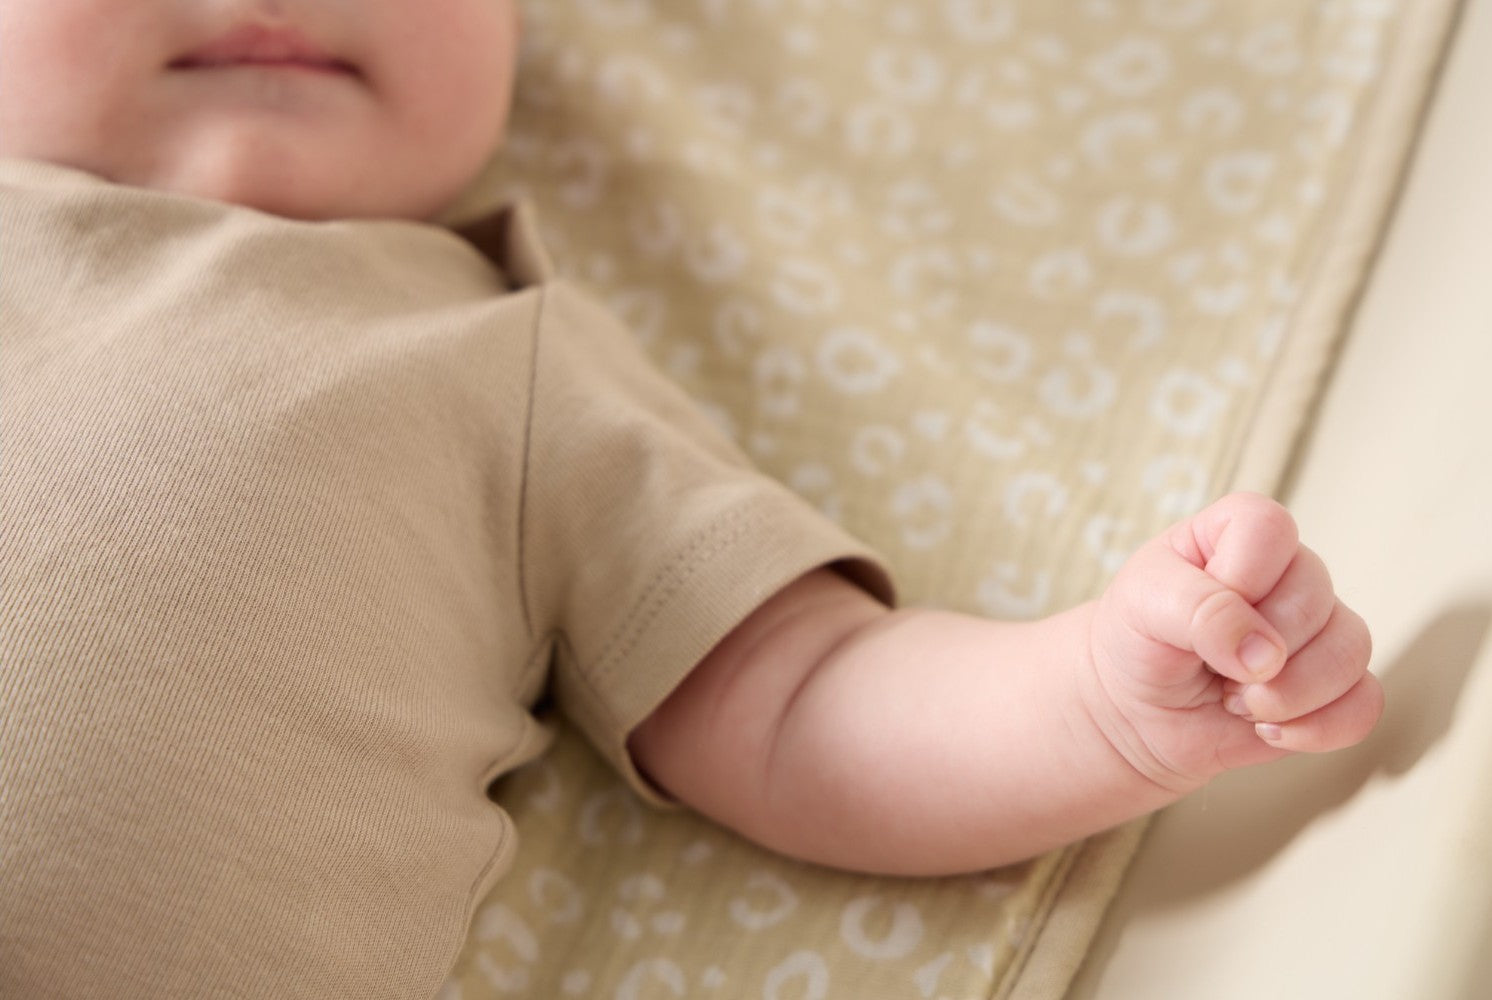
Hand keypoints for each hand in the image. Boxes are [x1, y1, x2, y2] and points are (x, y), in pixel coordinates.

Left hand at [1085, 493, 1380, 793]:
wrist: (1135, 713)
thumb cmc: (1137, 641)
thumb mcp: (1143, 608)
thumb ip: (1201, 612)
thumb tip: (1268, 656)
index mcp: (1239, 531)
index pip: (1270, 529)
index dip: (1240, 579)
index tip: (1194, 615)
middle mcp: (1291, 571)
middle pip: (1315, 596)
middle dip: (1254, 650)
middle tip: (1209, 668)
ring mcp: (1319, 628)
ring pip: (1350, 651)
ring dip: (1284, 695)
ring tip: (1233, 701)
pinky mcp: (1336, 686)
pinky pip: (1365, 705)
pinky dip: (1314, 729)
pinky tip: (1266, 731)